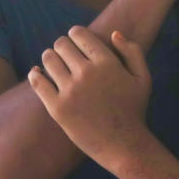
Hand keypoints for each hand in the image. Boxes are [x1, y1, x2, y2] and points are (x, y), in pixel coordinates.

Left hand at [28, 27, 152, 169]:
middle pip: (61, 44)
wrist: (123, 145)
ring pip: (48, 59)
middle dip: (62, 46)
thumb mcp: (143, 78)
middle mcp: (87, 73)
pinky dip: (35, 74)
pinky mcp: (58, 108)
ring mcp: (70, 91)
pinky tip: (37, 73)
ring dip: (49, 57)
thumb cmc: (134, 111)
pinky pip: (38, 82)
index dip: (75, 34)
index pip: (79, 34)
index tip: (74, 41)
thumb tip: (114, 33)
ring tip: (53, 63)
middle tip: (63, 53)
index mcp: (107, 63)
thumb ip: (132, 51)